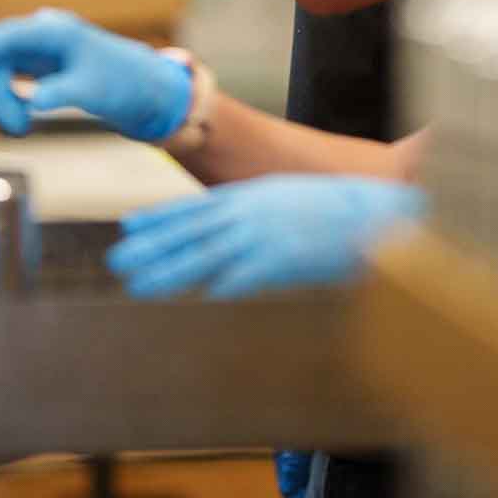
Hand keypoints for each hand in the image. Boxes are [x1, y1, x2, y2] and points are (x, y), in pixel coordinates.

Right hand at [0, 9, 191, 141]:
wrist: (145, 88)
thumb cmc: (124, 84)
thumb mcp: (94, 91)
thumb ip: (63, 93)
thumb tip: (33, 102)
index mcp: (54, 32)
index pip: (5, 37)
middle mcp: (42, 34)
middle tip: (20, 130)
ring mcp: (39, 48)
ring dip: (3, 101)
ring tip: (25, 127)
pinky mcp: (40, 62)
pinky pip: (9, 77)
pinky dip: (11, 99)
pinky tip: (27, 114)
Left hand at [106, 175, 427, 299]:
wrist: (380, 212)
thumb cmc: (337, 211)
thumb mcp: (285, 199)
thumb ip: (254, 211)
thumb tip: (228, 221)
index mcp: (251, 197)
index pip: (194, 209)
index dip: (159, 220)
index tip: (129, 229)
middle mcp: (251, 213)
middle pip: (190, 233)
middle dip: (152, 248)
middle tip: (117, 262)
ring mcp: (267, 235)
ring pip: (207, 256)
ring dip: (171, 272)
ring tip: (139, 286)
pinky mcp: (287, 258)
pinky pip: (248, 276)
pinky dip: (223, 287)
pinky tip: (199, 300)